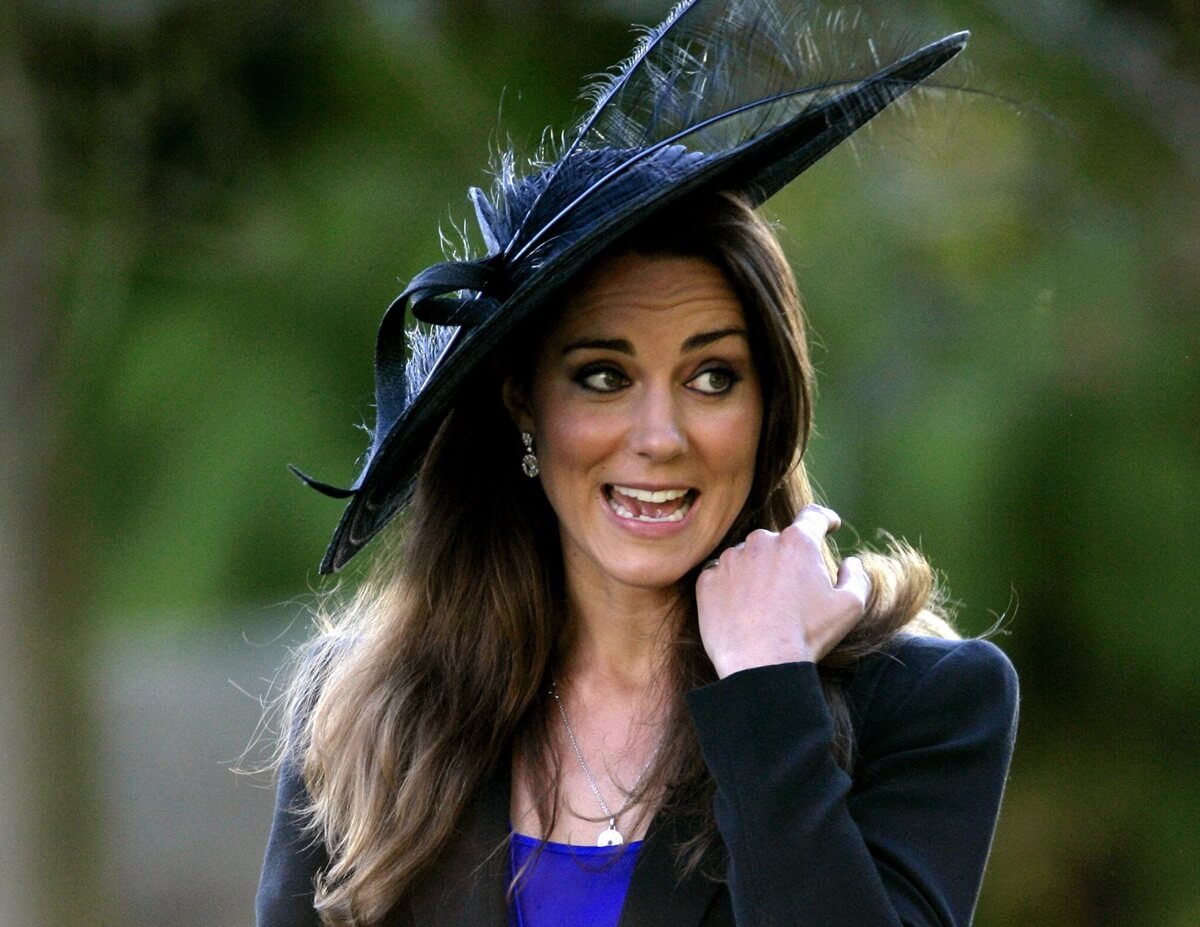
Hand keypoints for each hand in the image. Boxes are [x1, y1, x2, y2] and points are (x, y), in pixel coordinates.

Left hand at [695, 505, 869, 677]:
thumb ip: (856, 577)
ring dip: (756, 572)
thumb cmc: (807, 635)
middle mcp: (761, 542)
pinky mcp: (707, 580)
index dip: (824, 520)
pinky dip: (731, 588)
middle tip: (792, 591)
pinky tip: (741, 611)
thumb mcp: (850, 607)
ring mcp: (730, 560)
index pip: (813, 517)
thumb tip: (851, 563)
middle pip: (777, 541)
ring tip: (764, 606)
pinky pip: (721, 576)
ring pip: (747, 557)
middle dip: (786, 559)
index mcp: (797, 543)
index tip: (828, 524)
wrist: (760, 664)